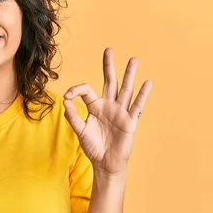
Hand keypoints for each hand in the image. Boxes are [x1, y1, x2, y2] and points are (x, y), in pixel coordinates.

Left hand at [63, 48, 152, 176]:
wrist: (105, 163)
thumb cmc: (93, 146)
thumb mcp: (80, 130)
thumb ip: (72, 116)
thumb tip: (65, 100)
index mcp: (95, 106)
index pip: (87, 90)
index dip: (77, 90)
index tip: (69, 96)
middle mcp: (109, 105)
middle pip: (109, 81)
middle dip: (108, 66)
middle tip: (108, 49)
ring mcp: (120, 112)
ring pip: (125, 89)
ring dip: (129, 75)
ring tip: (133, 60)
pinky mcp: (130, 121)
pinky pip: (137, 106)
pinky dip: (143, 95)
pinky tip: (147, 83)